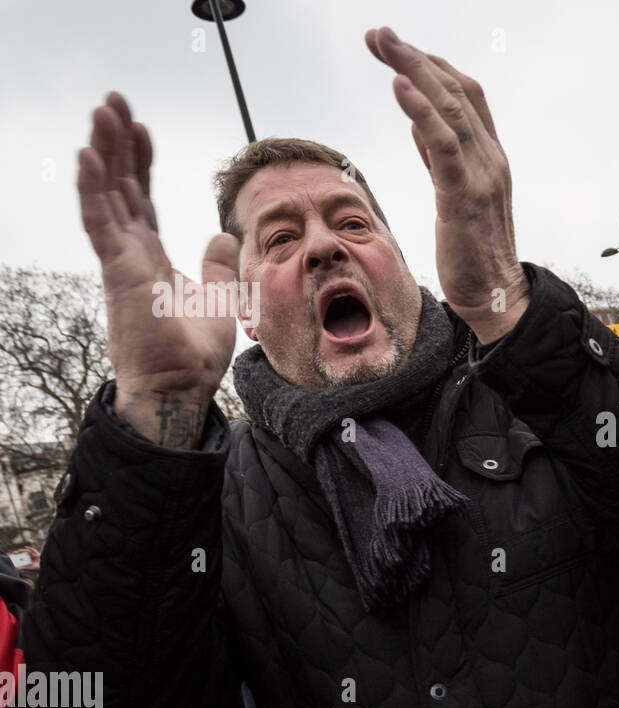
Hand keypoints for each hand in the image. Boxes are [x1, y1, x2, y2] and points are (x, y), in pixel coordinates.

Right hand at [78, 93, 238, 447]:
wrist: (180, 389)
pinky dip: (93, 188)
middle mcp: (130, 253)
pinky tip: (88, 154)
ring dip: (103, 151)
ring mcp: (121, 261)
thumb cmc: (191, 354)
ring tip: (102, 111)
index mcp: (150, 257)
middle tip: (113, 100)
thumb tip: (224, 233)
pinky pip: (101, 223)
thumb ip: (218, 265)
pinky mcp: (119, 273)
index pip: (141, 199)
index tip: (140, 128)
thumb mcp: (218, 298)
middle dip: (116, 143)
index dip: (139, 161)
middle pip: (119, 186)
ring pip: (107, 194)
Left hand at [365, 27, 527, 342]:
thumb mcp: (454, 196)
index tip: (399, 48)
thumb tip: (419, 123)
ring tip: (383, 44)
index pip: (466, 95)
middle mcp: (490, 158)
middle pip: (455, 91)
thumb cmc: (474, 254)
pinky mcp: (463, 196)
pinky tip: (398, 85)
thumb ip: (440, 157)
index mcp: (490, 157)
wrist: (496, 297)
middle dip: (414, 56)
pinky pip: (442, 144)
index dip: (432, 66)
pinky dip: (420, 109)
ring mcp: (480, 175)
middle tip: (378, 34)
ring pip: (449, 108)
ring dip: (412, 69)